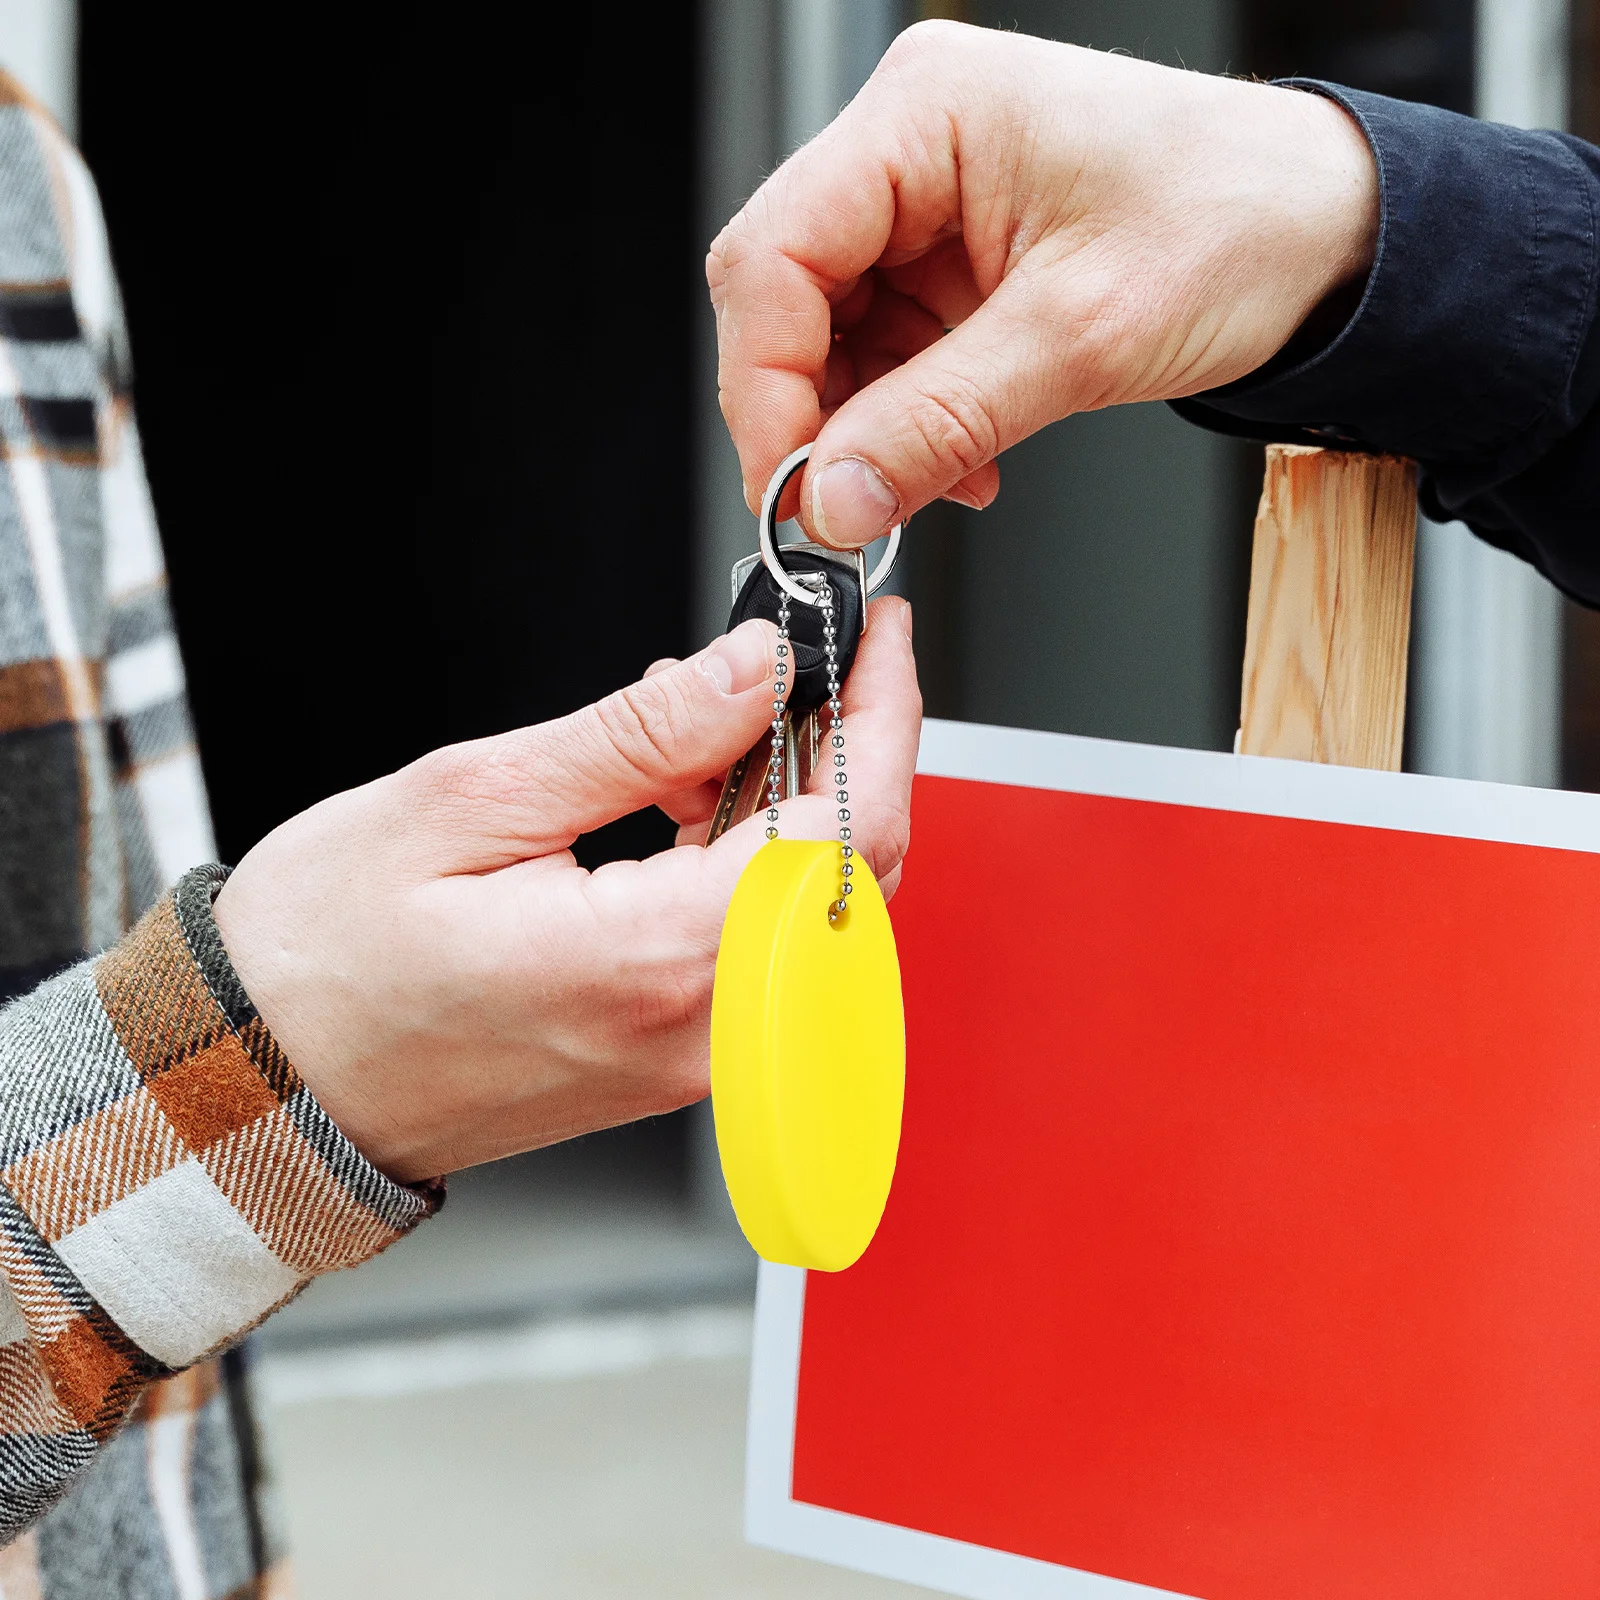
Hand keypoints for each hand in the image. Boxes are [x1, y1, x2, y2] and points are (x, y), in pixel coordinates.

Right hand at [213, 600, 919, 1180]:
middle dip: (850, 748)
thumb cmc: (326, 960)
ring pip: (816, 911)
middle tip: (800, 660)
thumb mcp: (471, 802)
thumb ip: (636, 738)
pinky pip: (765, 948)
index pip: (845, 829)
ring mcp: (694, 1057)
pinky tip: (692, 803)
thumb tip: (750, 672)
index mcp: (656, 960)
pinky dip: (756, 860)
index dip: (881, 716)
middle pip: (855, 872)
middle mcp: (700, 1028)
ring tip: (712, 728)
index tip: (877, 639)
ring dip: (798, 803)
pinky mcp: (674, 1058)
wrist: (267, 1086)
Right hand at [708, 20, 1378, 546]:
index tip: (791, 484)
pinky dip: (910, 419)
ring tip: (935, 478)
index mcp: (925, 114)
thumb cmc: (1239, 223)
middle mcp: (914, 144)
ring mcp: (932, 201)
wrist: (1329, 235)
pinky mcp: (957, 254)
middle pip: (790, 295)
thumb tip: (830, 497)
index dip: (763, 383)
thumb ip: (937, 422)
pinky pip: (891, 350)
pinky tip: (959, 457)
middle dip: (816, 413)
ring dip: (870, 428)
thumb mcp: (1078, 337)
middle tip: (845, 502)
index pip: (773, 254)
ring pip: (835, 335)